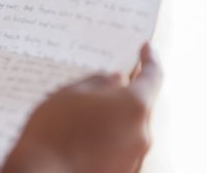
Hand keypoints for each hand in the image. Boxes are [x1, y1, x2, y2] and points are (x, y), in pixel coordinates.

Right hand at [1, 43, 161, 172]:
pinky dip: (106, 142)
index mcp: (134, 106)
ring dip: (111, 122)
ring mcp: (135, 158)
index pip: (153, 76)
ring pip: (127, 130)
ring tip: (79, 121)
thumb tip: (117, 81)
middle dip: (121, 96)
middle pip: (138, 107)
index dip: (150, 59)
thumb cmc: (53, 133)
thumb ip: (98, 83)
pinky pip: (119, 150)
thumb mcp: (69, 94)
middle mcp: (142, 134)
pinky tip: (81, 142)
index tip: (146, 48)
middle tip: (97, 90)